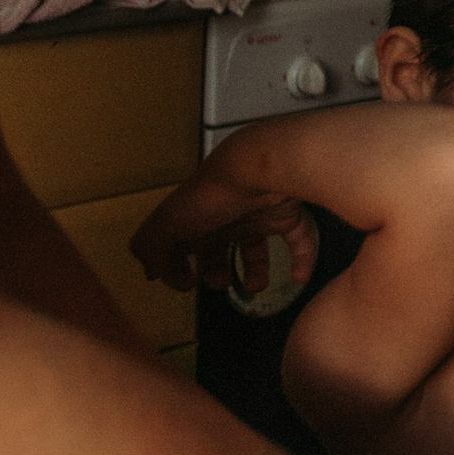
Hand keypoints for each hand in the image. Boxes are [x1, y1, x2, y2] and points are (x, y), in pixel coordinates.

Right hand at [130, 187, 315, 299]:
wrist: (257, 169)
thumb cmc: (211, 197)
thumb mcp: (167, 224)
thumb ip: (151, 248)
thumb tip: (151, 273)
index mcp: (195, 218)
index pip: (183, 242)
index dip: (180, 264)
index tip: (188, 283)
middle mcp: (226, 215)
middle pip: (220, 245)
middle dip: (217, 269)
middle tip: (220, 283)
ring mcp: (258, 213)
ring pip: (257, 245)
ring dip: (257, 269)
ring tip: (257, 285)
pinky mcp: (288, 213)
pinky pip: (299, 238)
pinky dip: (302, 259)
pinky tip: (299, 278)